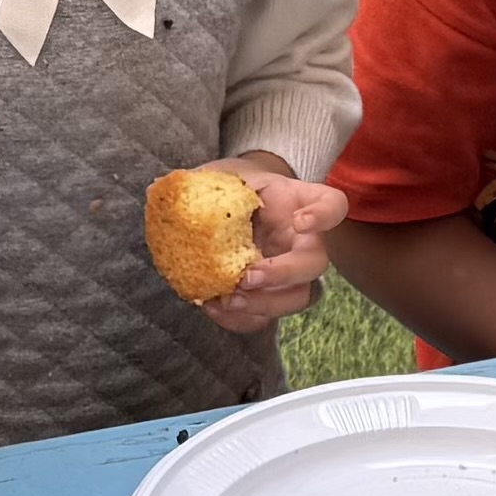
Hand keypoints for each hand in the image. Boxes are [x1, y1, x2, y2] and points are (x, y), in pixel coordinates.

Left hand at [195, 154, 346, 332]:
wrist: (226, 209)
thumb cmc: (228, 188)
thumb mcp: (217, 176)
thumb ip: (201, 180)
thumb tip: (163, 189)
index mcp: (296, 202)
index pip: (333, 204)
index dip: (325, 215)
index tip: (301, 220)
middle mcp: (301, 239)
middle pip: (317, 263)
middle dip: (284, 274)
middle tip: (248, 277)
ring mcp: (288, 271)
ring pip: (299, 298)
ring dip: (267, 304)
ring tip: (230, 299)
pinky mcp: (268, 295)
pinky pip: (267, 317)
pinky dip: (242, 319)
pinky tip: (214, 308)